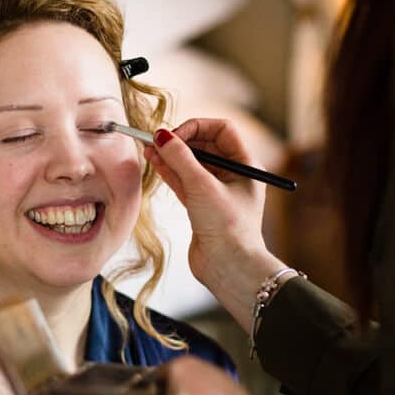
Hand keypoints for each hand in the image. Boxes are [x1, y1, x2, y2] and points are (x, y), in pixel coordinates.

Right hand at [147, 118, 285, 330]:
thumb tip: (161, 135)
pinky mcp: (201, 206)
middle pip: (204, 145)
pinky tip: (154, 162)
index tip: (175, 135)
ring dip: (171, 155)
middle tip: (157, 140)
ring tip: (149, 149)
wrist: (228, 268)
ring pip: (191, 164)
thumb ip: (180, 158)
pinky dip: (169, 171)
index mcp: (245, 165)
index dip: (197, 127)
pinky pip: (183, 181)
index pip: (222, 130)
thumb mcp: (202, 186)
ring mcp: (216, 191)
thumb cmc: (227, 227)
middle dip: (180, 140)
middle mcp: (233, 175)